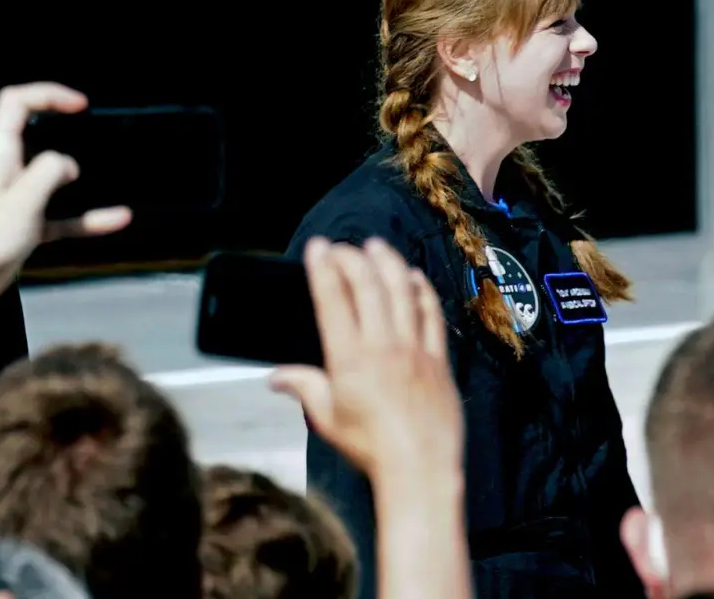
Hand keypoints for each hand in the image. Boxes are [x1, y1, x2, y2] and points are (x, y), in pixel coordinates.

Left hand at [0, 83, 130, 313]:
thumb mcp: (22, 199)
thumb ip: (49, 172)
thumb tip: (68, 165)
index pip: (17, 103)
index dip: (47, 94)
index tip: (79, 104)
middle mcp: (5, 170)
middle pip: (32, 134)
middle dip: (59, 125)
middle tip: (89, 126)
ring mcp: (13, 198)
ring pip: (50, 178)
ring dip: (74, 175)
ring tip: (102, 173)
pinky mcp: (21, 227)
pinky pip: (59, 216)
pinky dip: (84, 218)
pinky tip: (114, 221)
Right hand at [268, 237, 462, 481]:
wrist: (419, 467)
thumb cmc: (370, 447)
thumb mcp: (327, 418)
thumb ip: (303, 388)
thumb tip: (275, 378)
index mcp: (349, 359)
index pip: (332, 300)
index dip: (323, 268)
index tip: (316, 247)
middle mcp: (382, 346)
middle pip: (367, 286)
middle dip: (352, 258)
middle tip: (341, 247)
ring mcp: (414, 350)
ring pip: (402, 292)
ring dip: (388, 263)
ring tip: (376, 246)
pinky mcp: (438, 360)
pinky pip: (432, 315)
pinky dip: (422, 290)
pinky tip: (414, 277)